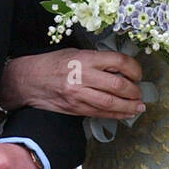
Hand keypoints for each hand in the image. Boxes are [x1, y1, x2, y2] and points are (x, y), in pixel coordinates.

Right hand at [0, 49, 144, 119]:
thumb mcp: (76, 53)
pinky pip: (101, 114)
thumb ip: (97, 60)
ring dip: (129, 106)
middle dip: (134, 90)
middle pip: (118, 85)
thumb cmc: (53, 63)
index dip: (134, 69)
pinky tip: (126, 113)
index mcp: (85, 58)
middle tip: (139, 92)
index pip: (118, 62)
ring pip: (111, 103)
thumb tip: (121, 69)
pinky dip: (116, 115)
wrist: (29, 80)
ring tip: (138, 106)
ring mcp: (79, 94)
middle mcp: (83, 76)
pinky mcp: (75, 108)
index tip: (138, 73)